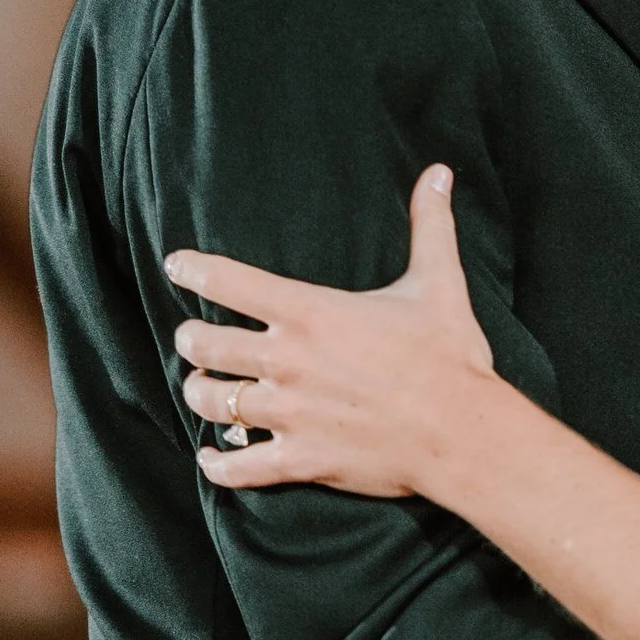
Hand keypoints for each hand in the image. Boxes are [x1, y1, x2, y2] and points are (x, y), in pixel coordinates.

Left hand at [168, 168, 494, 497]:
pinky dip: (217, 462)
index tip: (176, 265)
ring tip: (203, 388)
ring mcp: (289, 413)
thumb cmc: (450, 356)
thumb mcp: (439, 282)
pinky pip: (237, 466)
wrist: (463, 432)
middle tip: (194, 338)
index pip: (227, 281)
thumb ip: (430, 225)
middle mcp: (287, 360)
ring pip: (211, 401)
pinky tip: (212, 455)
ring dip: (200, 393)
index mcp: (310, 312)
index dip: (193, 268)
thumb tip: (440, 173)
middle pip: (203, 343)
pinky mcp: (299, 459)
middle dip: (191, 338)